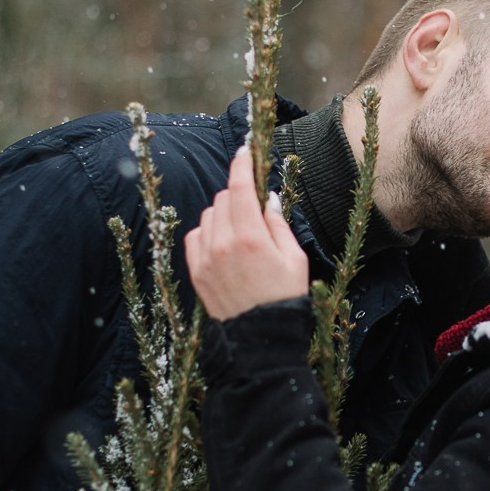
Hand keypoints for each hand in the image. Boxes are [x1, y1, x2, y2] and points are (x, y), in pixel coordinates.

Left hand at [185, 147, 309, 319]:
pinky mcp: (196, 272)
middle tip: (254, 207)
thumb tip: (266, 198)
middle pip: (222, 198)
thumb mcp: (294, 258)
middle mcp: (223, 244)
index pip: (239, 187)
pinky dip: (208, 232)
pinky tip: (223, 243)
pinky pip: (195, 236)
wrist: (261, 338)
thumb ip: (277, 223)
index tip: (245, 151)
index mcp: (251, 238)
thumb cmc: (285, 297)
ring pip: (208, 215)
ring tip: (241, 231)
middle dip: (237, 195)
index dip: (242, 164)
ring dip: (223, 214)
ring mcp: (206, 258)